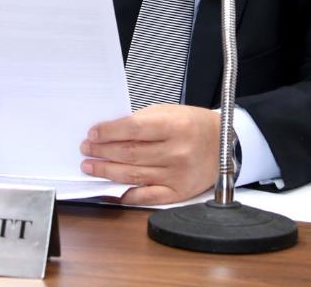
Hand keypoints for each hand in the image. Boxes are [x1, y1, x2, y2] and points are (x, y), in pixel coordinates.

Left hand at [80, 104, 219, 204]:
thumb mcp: (170, 112)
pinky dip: (127, 194)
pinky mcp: (179, 192)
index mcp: (175, 126)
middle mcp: (177, 151)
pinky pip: (147, 196)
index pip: (133, 129)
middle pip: (130, 153)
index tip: (93, 133)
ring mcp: (177, 174)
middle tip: (87, 149)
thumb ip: (142, 121)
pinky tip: (112, 189)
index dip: (109, 132)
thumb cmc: (194, 125)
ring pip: (133, 175)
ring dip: (107, 171)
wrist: (223, 143)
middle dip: (102, 151)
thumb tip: (110, 133)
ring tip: (91, 166)